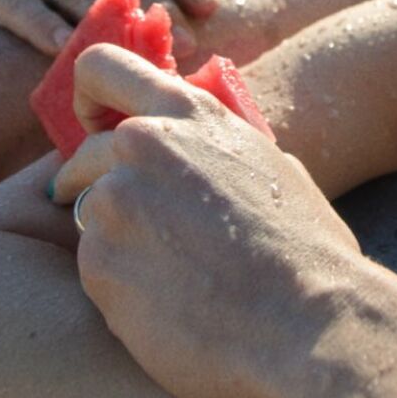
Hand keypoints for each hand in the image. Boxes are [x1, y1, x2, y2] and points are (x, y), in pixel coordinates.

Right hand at [0, 0, 216, 56]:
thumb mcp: (32, 0)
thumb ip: (72, 19)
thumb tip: (123, 60)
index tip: (210, 5)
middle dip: (161, 1)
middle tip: (195, 35)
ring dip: (114, 18)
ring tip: (144, 45)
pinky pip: (14, 5)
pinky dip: (40, 24)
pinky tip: (61, 47)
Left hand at [49, 45, 385, 397]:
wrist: (312, 330)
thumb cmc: (310, 257)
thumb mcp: (274, 171)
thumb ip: (222, 151)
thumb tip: (209, 152)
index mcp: (190, 116)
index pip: (101, 68)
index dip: (87, 100)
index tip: (90, 131)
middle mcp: (142, 147)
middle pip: (84, 158)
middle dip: (90, 190)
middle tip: (128, 232)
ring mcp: (115, 204)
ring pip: (90, 221)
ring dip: (118, 249)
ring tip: (176, 286)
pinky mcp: (98, 264)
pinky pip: (94, 276)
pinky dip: (121, 296)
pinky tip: (171, 315)